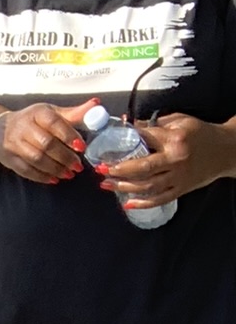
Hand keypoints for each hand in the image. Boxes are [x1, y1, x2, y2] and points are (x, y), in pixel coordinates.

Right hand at [0, 102, 91, 184]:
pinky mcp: (9, 159)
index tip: (81, 147)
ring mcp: (14, 144)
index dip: (68, 135)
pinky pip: (26, 170)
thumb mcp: (51, 113)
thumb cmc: (33, 121)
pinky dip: (42, 176)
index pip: (54, 123)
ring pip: (37, 159)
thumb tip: (97, 104)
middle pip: (46, 144)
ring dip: (55, 169)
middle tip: (78, 166)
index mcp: (37, 113)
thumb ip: (73, 114)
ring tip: (69, 174)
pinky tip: (54, 179)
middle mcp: (23, 127)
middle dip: (64, 157)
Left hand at [96, 113, 235, 206]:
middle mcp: (176, 160)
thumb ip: (156, 125)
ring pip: (147, 186)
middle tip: (101, 169)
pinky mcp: (182, 189)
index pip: (144, 140)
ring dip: (124, 187)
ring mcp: (179, 177)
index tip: (107, 144)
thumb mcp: (180, 120)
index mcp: (174, 139)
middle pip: (142, 168)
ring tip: (106, 184)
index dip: (124, 141)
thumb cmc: (201, 133)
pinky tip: (126, 202)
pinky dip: (142, 203)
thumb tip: (130, 126)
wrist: (226, 150)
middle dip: (118, 169)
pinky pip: (160, 199)